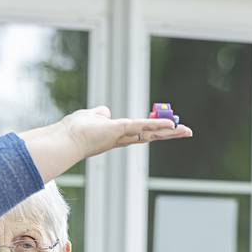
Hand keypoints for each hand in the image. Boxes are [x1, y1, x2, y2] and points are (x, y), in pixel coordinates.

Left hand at [19, 105, 192, 181]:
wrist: (65, 140)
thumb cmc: (74, 130)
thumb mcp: (91, 116)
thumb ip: (100, 114)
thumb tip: (105, 111)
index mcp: (115, 135)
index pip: (138, 133)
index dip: (152, 130)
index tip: (167, 129)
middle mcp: (120, 138)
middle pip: (148, 135)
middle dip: (167, 134)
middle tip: (186, 132)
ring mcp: (121, 135)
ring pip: (149, 132)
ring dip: (169, 131)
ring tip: (186, 131)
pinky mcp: (120, 129)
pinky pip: (142, 126)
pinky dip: (158, 125)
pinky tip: (172, 125)